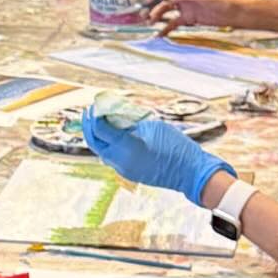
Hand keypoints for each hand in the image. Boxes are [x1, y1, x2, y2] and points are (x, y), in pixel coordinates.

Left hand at [81, 104, 233, 204]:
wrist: (189, 172)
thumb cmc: (176, 146)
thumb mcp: (152, 127)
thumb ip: (130, 122)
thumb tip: (115, 115)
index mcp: (126, 146)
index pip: (99, 129)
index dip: (95, 115)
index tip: (95, 104)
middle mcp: (120, 160)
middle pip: (94, 142)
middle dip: (88, 126)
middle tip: (88, 112)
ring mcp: (122, 169)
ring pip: (101, 151)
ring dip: (97, 136)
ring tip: (98, 121)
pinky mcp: (127, 173)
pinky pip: (110, 157)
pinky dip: (107, 144)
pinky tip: (111, 134)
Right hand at [148, 0, 243, 33]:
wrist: (236, 14)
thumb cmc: (226, 2)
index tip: (150, 0)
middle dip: (152, 5)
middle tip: (146, 14)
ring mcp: (185, 6)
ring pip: (165, 10)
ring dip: (156, 16)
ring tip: (150, 23)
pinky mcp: (188, 18)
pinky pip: (172, 23)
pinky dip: (165, 28)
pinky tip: (159, 34)